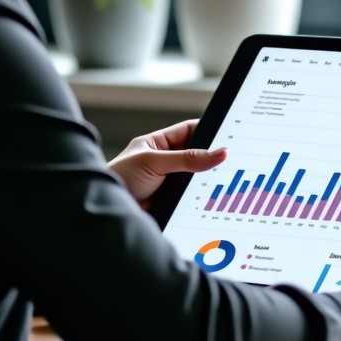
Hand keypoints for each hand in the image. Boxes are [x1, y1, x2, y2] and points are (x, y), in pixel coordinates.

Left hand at [108, 120, 226, 208]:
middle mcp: (165, 161)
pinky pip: (191, 198)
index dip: (208, 130)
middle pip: (196, 156)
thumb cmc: (119, 178)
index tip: (228, 133)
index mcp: (158, 144)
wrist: (108, 210)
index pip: (189, 131)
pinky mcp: (171, 201)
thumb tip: (218, 152)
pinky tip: (212, 199)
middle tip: (232, 160)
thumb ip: (188, 158)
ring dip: (206, 181)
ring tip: (224, 179)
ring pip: (196, 179)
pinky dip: (200, 199)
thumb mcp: (154, 162)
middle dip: (211, 158)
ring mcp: (168, 182)